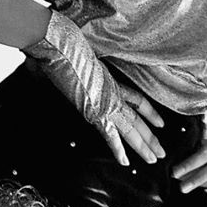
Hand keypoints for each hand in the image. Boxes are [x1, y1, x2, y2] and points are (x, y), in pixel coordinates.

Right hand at [24, 11, 161, 165]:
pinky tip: (126, 163)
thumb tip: (45, 63)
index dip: (149, 112)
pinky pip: (110, 135)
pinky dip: (118, 149)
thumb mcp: (72, 55)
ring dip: (143, 145)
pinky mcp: (95, 108)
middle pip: (137, 118)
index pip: (137, 99)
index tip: (160, 123)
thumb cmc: (59, 43)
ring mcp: (105, 100)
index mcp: (109, 79)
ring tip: (155, 158)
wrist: (58, 43)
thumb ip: (70, 64)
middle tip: (161, 151)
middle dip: (149, 137)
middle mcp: (111, 91)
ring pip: (131, 128)